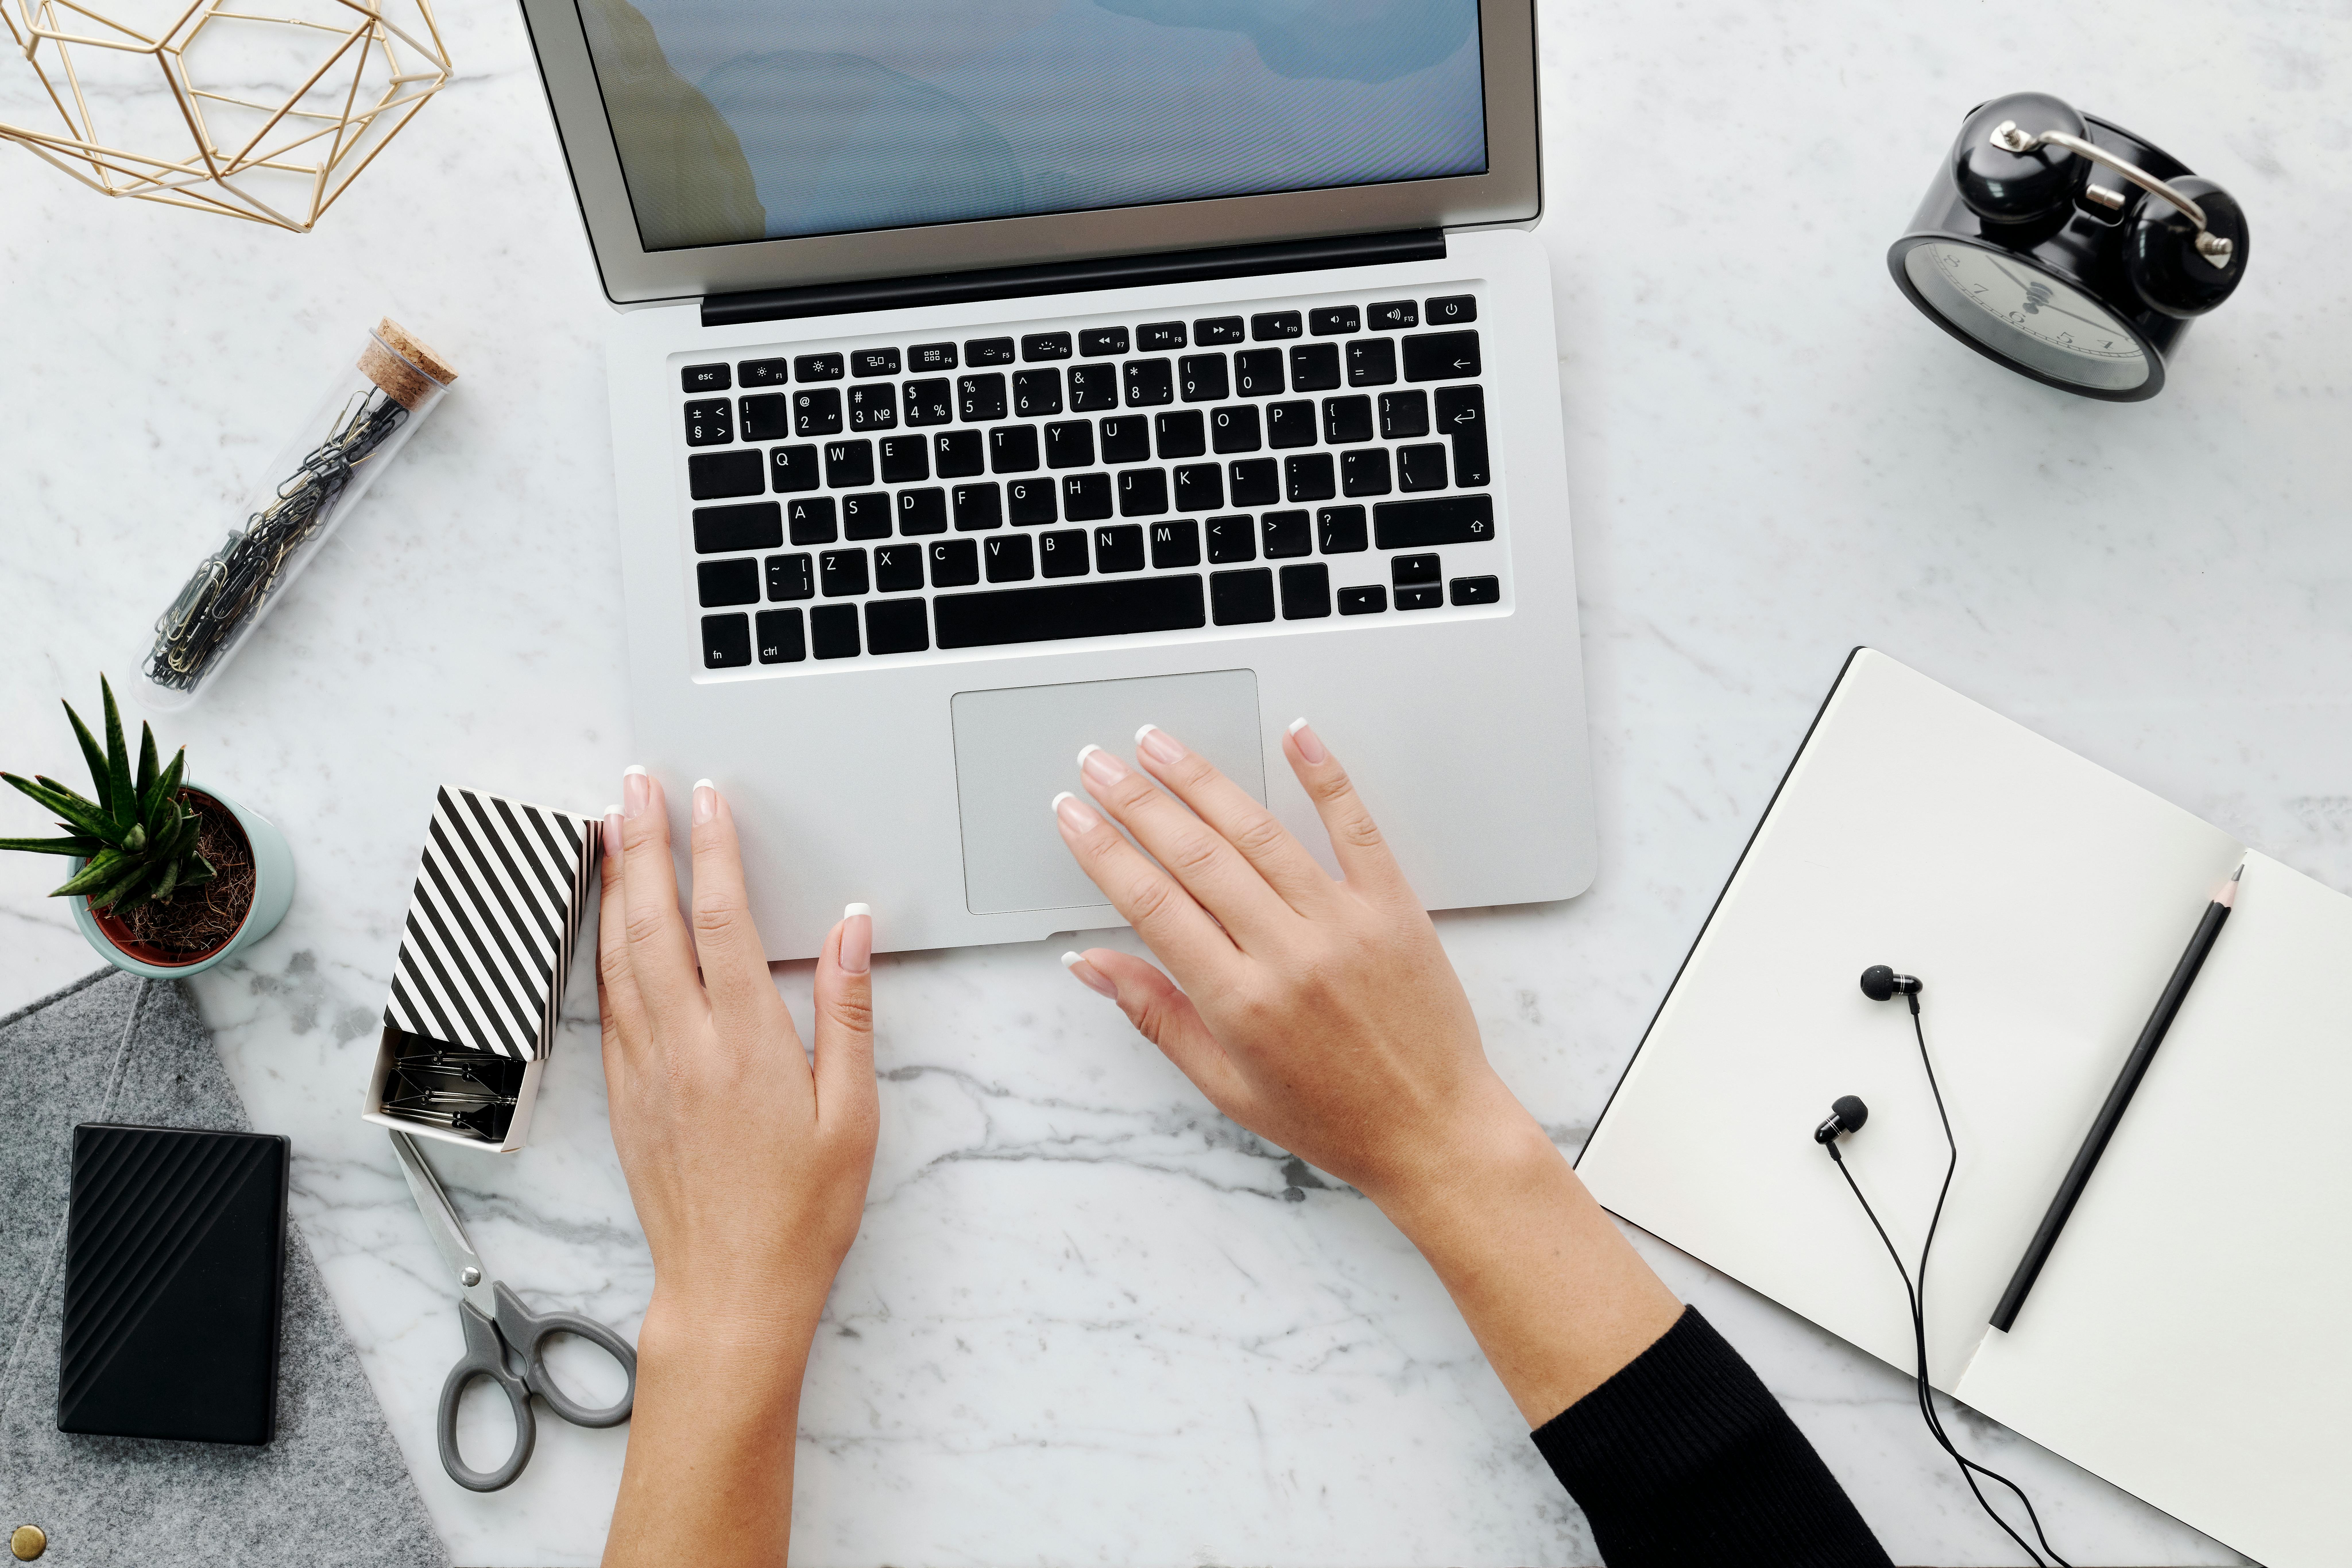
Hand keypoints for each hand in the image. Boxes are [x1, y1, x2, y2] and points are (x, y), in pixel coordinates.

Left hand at [597, 770, 876, 1334]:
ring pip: (618, 955)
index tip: (708, 800)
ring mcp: (645, 1070)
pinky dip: (603, 947)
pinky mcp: (624, 1095)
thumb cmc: (801, 1210)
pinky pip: (606, 1003)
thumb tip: (853, 932)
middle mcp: (684, 1047)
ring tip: (609, 830)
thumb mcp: (852, 1113)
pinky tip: (606, 922)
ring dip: (614, 885)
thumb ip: (848, 1013)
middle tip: (635, 786)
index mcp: (746, 1043)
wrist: (732, 1290)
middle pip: (653, 920)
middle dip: (643, 843)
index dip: (712, 850)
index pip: (721, 919)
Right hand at [1050, 719, 1511, 1205]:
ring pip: (1259, 833)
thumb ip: (1156, 1016)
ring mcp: (1344, 926)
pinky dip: (1325, 777)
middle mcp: (1289, 956)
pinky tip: (1296, 736)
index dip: (1103, 853)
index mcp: (1241, 1004)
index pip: (1152, 905)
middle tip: (1098, 764)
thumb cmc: (1334, 1118)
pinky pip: (1355, 829)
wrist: (1434, 1132)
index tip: (1072, 816)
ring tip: (1160, 745)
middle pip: (1195, 857)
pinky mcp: (1393, 910)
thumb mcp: (1226, 1085)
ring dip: (1201, 780)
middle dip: (1135, 801)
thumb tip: (1090, 965)